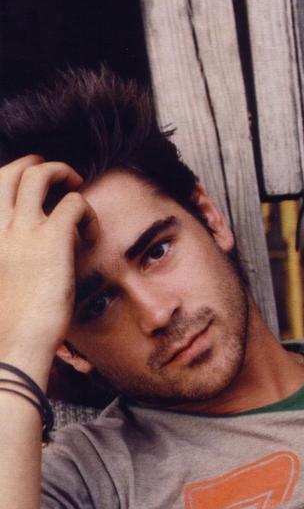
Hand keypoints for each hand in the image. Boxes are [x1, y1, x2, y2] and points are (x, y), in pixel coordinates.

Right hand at [0, 155, 96, 380]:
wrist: (15, 343)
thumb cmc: (10, 325)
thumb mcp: (4, 281)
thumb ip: (12, 258)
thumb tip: (29, 257)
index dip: (12, 182)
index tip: (34, 194)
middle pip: (9, 172)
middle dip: (35, 165)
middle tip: (60, 178)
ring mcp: (22, 231)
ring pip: (38, 174)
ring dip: (61, 173)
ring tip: (77, 187)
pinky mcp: (51, 240)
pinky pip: (74, 203)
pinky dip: (87, 211)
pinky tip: (89, 235)